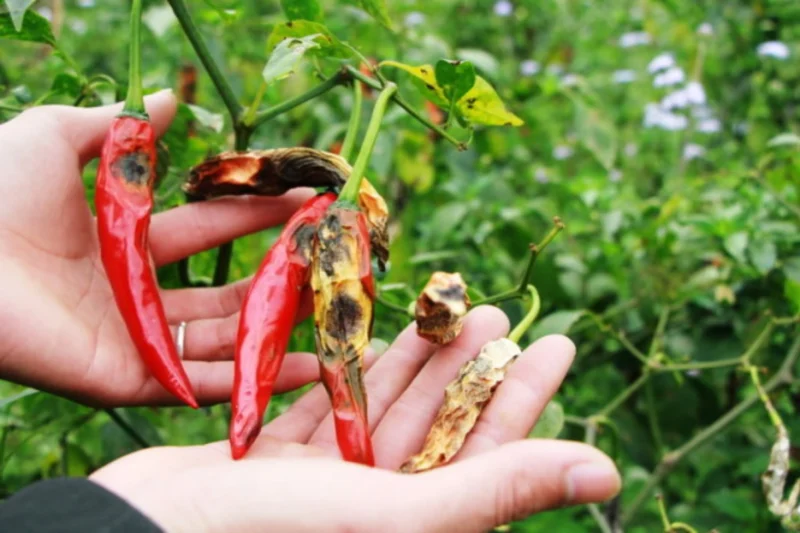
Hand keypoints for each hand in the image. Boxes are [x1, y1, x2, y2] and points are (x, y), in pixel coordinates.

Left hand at [0, 91, 318, 406]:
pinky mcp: (126, 380)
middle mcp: (136, 296)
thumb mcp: (58, 139)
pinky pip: (197, 385)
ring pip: (220, 343)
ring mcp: (133, 341)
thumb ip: (122, 127)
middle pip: (224, 291)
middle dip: (277, 277)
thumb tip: (169, 98)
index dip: (256, 215)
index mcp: (124, 244)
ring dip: (275, 335)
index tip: (305, 199)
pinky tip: (303, 370)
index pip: (208, 230)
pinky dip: (249, 382)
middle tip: (331, 261)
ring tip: (332, 323)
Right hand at [91, 307, 620, 532]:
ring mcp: (328, 485)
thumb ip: (496, 490)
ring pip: (389, 409)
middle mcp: (379, 509)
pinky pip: (331, 406)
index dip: (528, 399)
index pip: (494, 456)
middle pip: (444, 426)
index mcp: (418, 526)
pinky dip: (355, 369)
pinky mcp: (281, 461)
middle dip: (474, 368)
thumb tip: (607, 473)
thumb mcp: (399, 516)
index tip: (558, 343)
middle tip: (502, 312)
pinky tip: (376, 331)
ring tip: (455, 308)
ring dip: (422, 360)